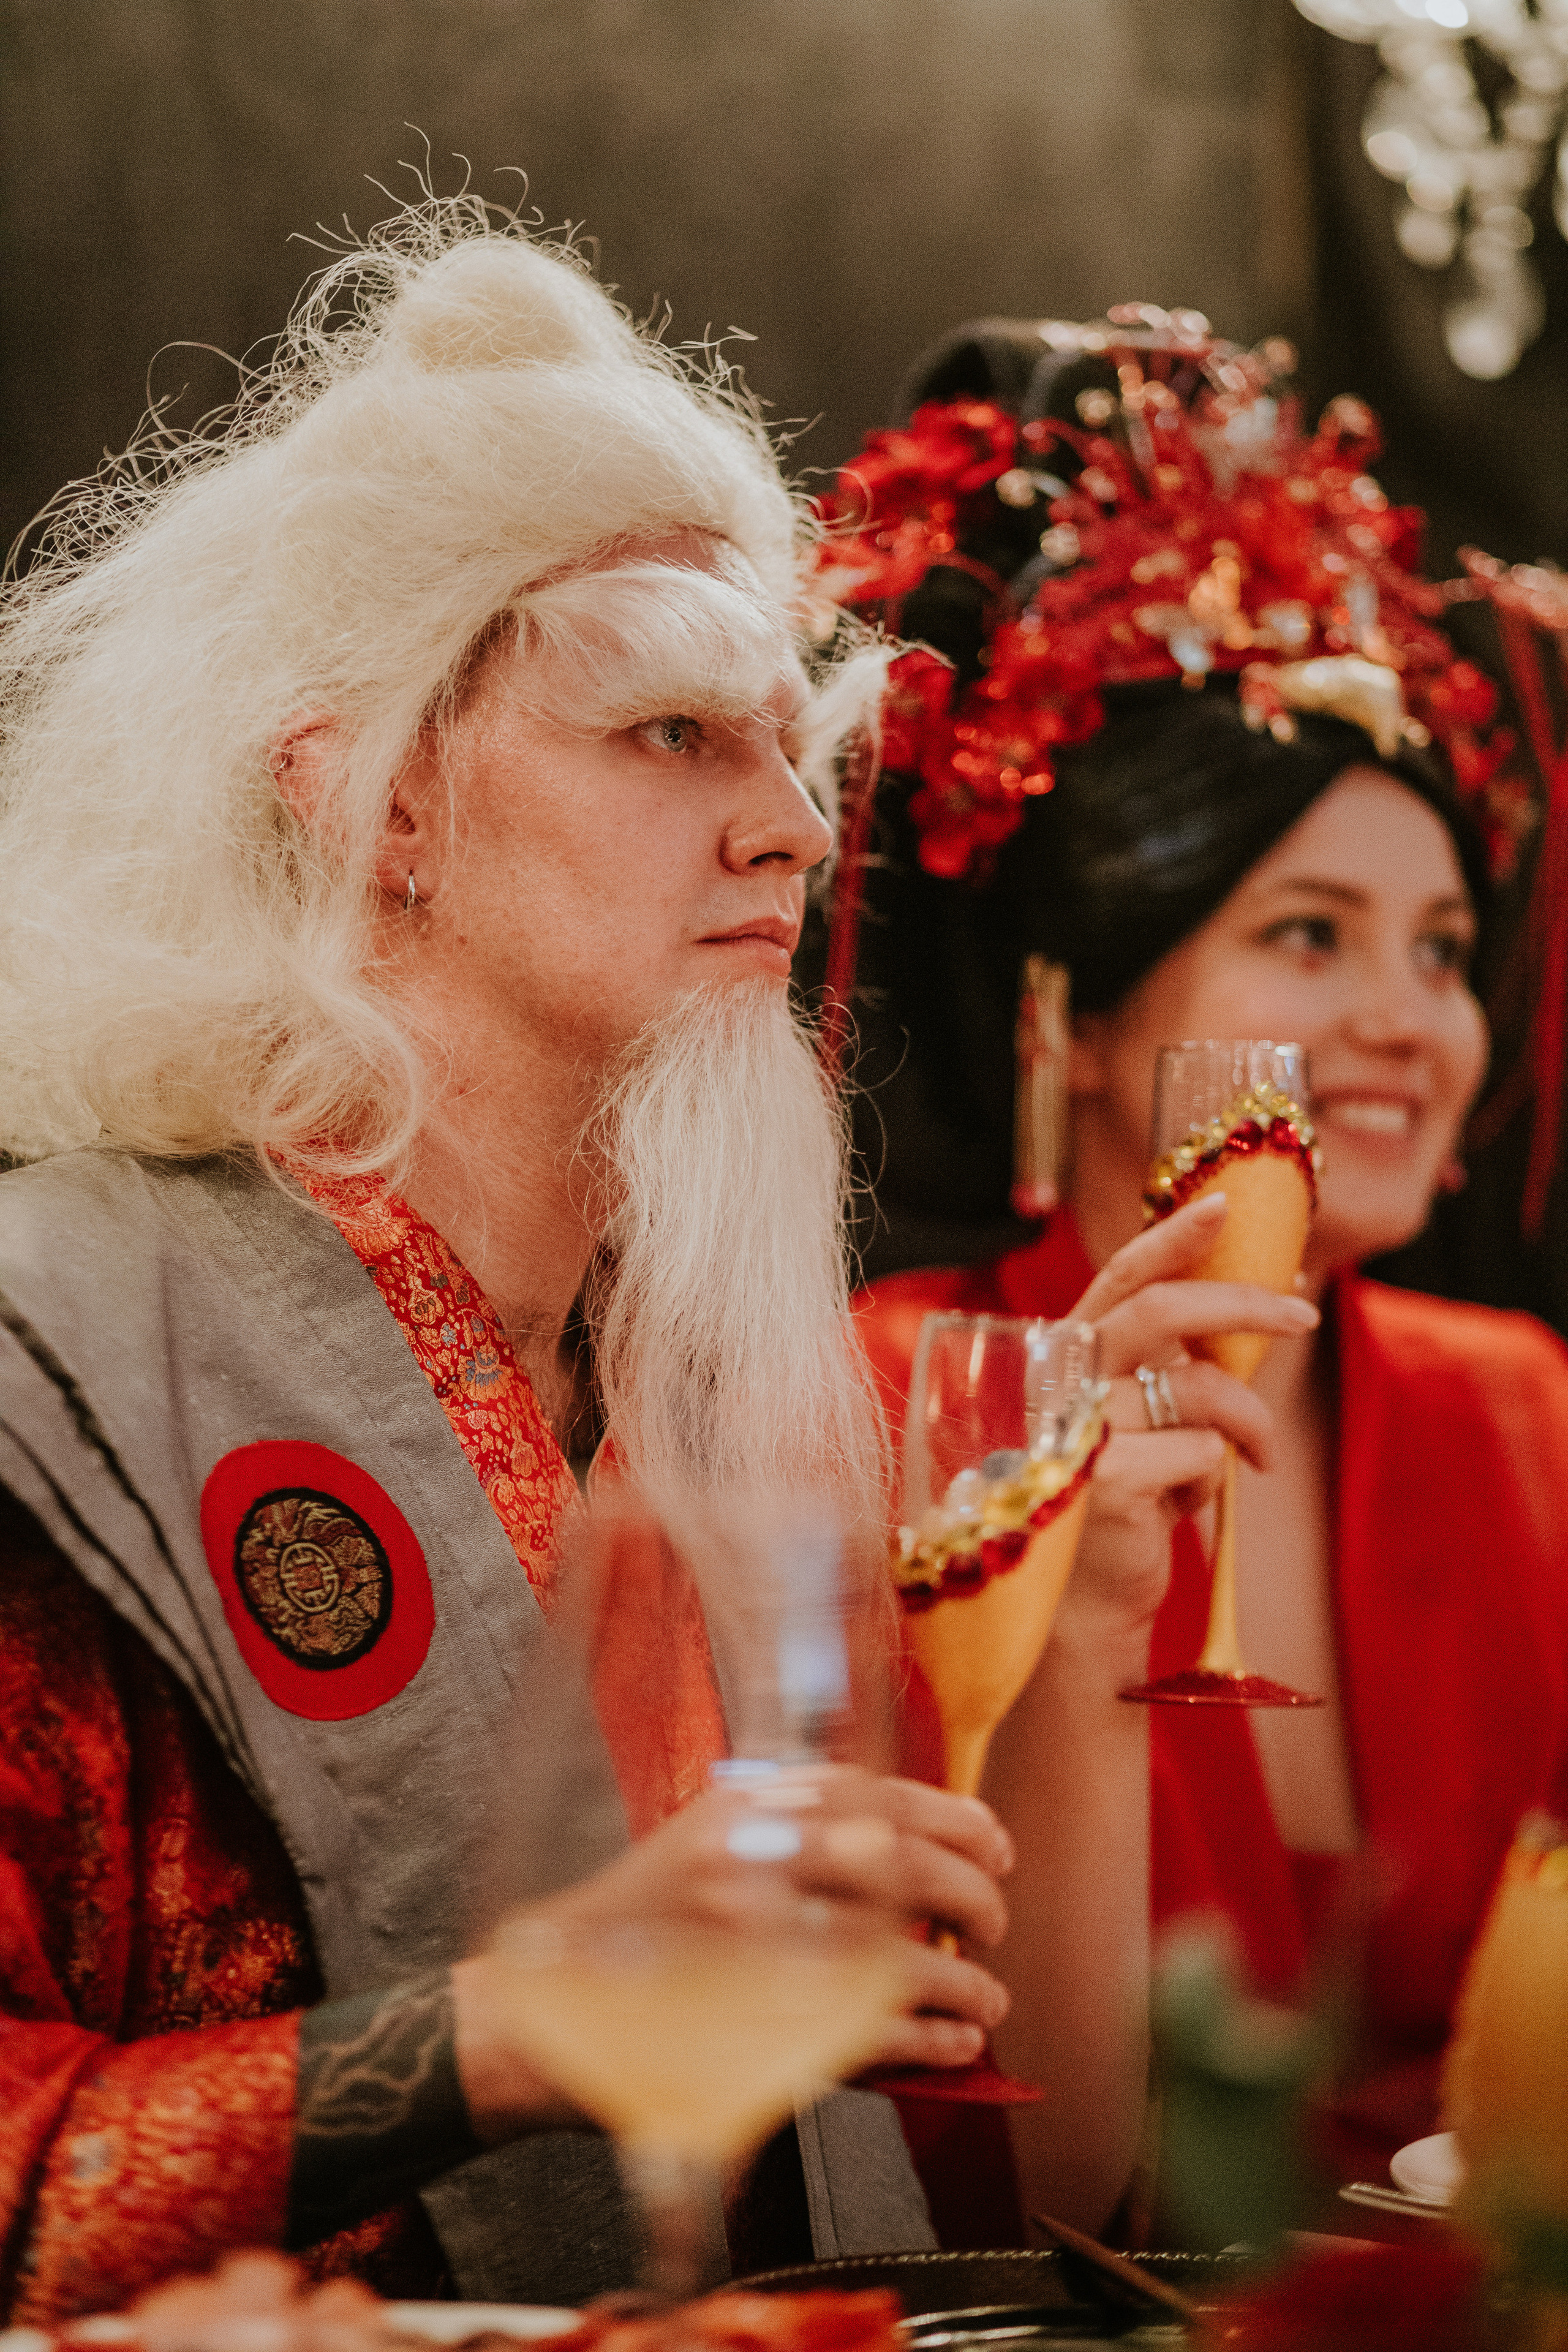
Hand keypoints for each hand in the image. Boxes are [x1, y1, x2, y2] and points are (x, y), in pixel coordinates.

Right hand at [457, 1767, 1014, 2132]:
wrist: (544, 2012)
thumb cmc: (636, 1930)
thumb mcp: (704, 1842)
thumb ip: (787, 1828)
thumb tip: (900, 1843)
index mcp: (739, 1811)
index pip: (871, 1793)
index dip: (950, 1816)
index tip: (994, 1843)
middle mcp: (746, 1864)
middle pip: (895, 1863)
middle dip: (968, 1890)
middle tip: (994, 1919)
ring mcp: (747, 1947)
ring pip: (892, 1952)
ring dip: (960, 1976)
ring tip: (988, 1995)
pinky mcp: (749, 2025)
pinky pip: (867, 2030)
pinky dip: (926, 2035)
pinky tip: (957, 2041)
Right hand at [1060, 1194, 1318, 1638]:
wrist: (1078, 1613)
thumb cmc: (1115, 1509)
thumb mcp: (1138, 1425)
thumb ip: (1165, 1367)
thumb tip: (1251, 1304)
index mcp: (1062, 1359)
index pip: (1118, 1279)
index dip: (1171, 1238)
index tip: (1223, 1207)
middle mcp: (1059, 1383)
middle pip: (1163, 1313)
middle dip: (1245, 1303)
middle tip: (1303, 1313)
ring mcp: (1079, 1430)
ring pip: (1201, 1388)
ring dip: (1249, 1425)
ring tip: (1256, 1461)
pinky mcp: (1108, 1480)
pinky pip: (1204, 1455)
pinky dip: (1211, 1484)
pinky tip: (1179, 1513)